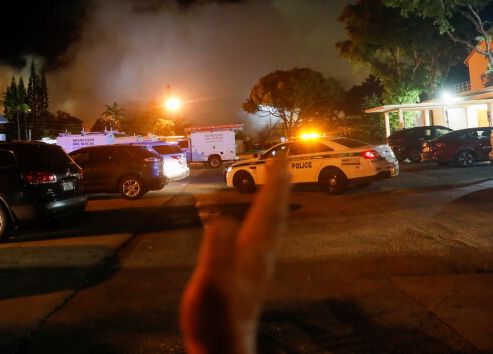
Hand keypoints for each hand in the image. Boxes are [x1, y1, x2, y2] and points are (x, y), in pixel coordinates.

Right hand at [181, 157, 289, 353]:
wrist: (223, 349)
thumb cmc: (215, 320)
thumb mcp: (211, 285)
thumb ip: (217, 253)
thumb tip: (221, 219)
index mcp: (253, 251)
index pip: (268, 211)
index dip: (274, 185)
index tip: (280, 159)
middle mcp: (260, 254)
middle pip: (274, 214)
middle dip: (279, 187)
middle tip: (283, 163)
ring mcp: (256, 264)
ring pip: (270, 225)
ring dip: (273, 202)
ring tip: (276, 186)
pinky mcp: (248, 272)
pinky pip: (259, 236)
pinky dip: (261, 219)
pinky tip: (255, 222)